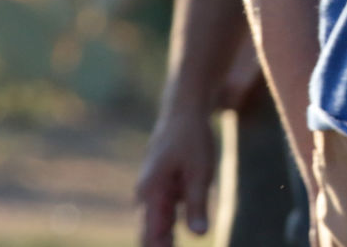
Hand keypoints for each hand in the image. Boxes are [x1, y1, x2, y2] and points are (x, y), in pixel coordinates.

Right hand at [135, 100, 214, 245]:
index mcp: (151, 193)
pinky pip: (165, 216)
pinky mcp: (162, 190)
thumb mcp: (200, 171)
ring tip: (171, 245)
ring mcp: (153, 193)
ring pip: (157, 227)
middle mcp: (146, 196)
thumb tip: (199, 236)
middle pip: (149, 235)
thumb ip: (197, 204)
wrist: (183, 112)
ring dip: (164, 242)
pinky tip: (175, 239)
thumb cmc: (192, 139)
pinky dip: (170, 229)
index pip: (150, 236)